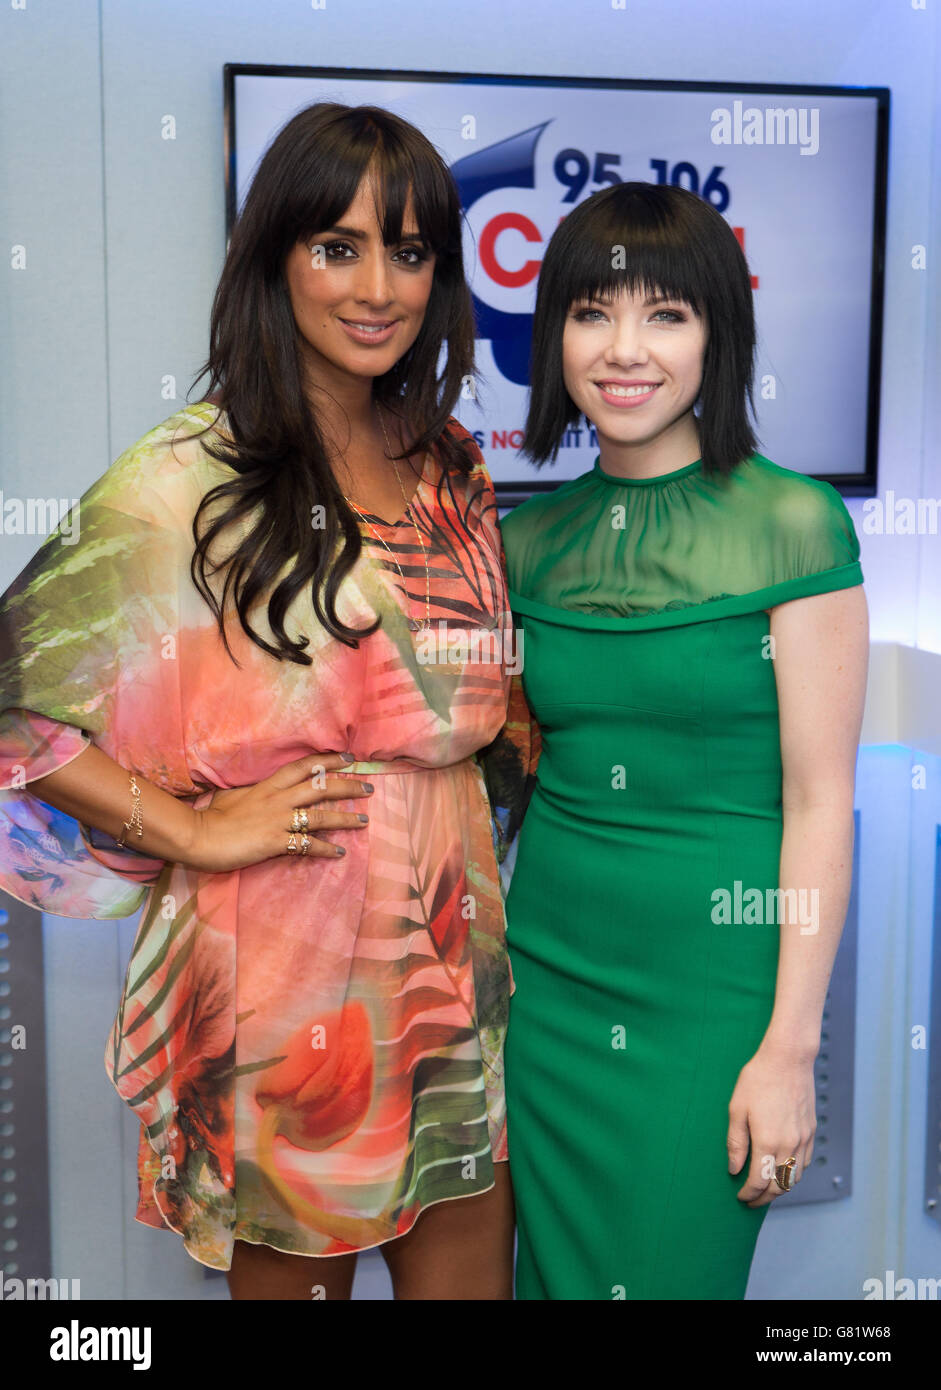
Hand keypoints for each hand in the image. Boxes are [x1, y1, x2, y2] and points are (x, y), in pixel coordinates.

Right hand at [184, 752, 373, 872]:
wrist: (197, 836)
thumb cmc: (210, 817)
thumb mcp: (231, 795)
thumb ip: (250, 793)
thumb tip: (256, 790)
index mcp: (268, 786)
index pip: (303, 767)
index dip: (328, 761)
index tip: (349, 757)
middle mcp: (278, 799)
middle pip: (320, 787)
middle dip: (347, 786)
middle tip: (368, 787)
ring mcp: (278, 820)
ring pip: (320, 815)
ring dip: (345, 818)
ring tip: (364, 821)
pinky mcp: (275, 842)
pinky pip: (308, 844)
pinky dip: (326, 848)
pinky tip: (340, 852)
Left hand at [727, 1041, 816, 1206]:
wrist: (788, 1059)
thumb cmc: (758, 1079)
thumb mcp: (737, 1109)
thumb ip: (736, 1142)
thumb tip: (734, 1169)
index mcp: (768, 1141)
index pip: (759, 1182)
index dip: (748, 1194)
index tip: (740, 1196)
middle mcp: (789, 1145)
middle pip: (779, 1186)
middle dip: (764, 1198)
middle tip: (751, 1201)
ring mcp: (803, 1140)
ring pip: (794, 1178)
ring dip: (780, 1189)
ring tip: (765, 1190)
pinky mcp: (811, 1132)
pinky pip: (804, 1163)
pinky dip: (793, 1175)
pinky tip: (783, 1171)